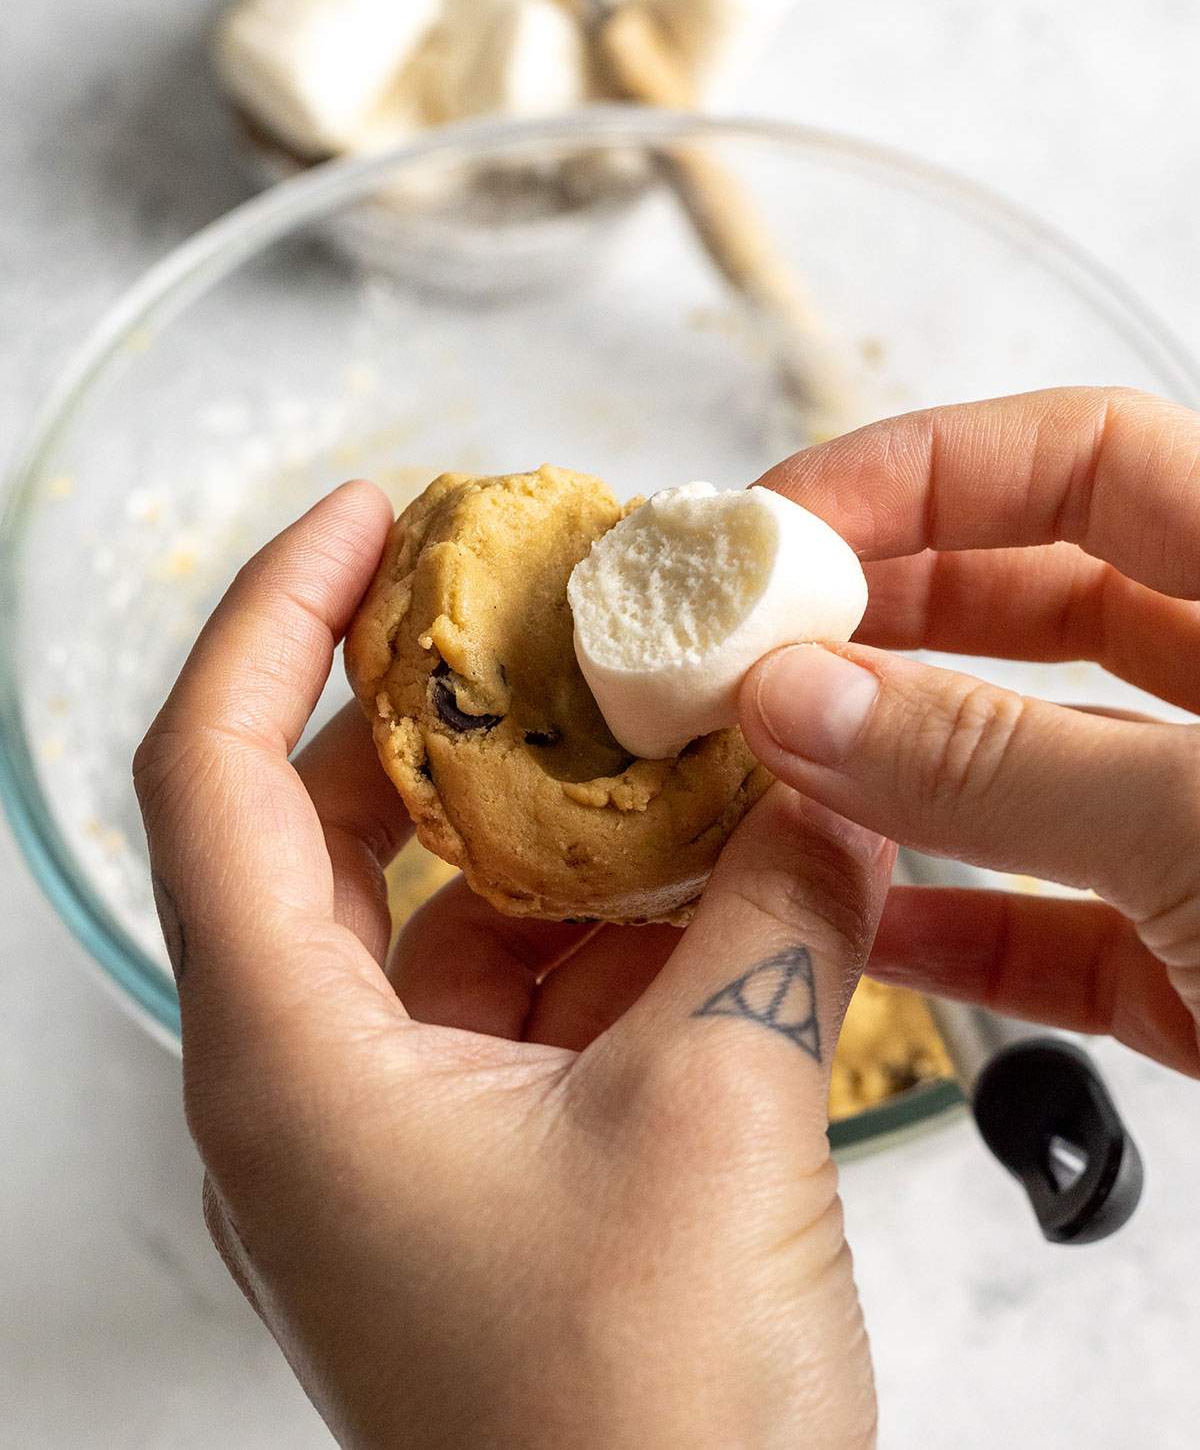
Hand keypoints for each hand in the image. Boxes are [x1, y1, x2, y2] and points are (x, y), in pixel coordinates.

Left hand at [134, 483, 892, 1449]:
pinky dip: (605, 926)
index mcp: (289, 1060)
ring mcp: (395, 1136)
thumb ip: (776, 911)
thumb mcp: (724, 1111)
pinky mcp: (484, 1174)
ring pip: (444, 914)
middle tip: (543, 612)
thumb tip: (825, 787)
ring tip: (658, 738)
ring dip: (550, 824)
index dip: (278, 615)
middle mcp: (310, 1090)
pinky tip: (707, 881)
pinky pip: (522, 998)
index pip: (216, 770)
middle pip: (330, 826)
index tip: (367, 518)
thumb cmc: (636, 1433)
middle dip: (438, 706)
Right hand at [740, 387, 1199, 1078]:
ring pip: (1022, 764)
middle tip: (736, 650)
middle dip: (875, 616)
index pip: (1075, 457)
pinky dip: (948, 924)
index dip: (914, 468)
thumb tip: (795, 693)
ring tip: (758, 778)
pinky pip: (1048, 919)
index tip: (772, 527)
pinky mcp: (1199, 959)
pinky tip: (854, 929)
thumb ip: (997, 760)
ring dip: (887, 770)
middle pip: (1028, 598)